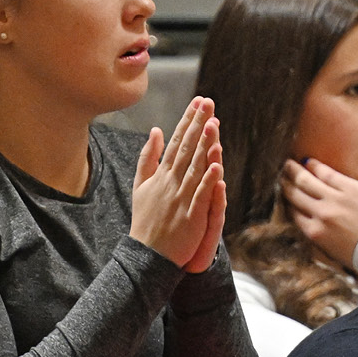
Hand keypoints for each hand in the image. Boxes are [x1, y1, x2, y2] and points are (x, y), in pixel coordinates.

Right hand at [131, 96, 226, 272]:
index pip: (177, 141)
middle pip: (187, 149)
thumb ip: (148, 157)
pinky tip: (216, 166)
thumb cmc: (146, 220)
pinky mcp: (191, 216)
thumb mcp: (140, 185)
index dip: (188, 121)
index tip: (198, 102)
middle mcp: (171, 182)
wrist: (147, 254)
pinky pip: (200, 196)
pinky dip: (208, 181)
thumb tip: (157, 130)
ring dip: (204, 145)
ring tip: (213, 123)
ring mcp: (181, 198)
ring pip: (195, 167)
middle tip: (208, 102)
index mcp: (162, 174)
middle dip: (197, 124)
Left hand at [281, 158, 357, 268]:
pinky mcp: (316, 233)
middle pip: (304, 179)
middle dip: (292, 170)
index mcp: (352, 188)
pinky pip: (296, 217)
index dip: (311, 164)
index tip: (306, 162)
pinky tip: (289, 205)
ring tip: (282, 182)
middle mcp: (334, 199)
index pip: (323, 171)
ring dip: (286, 187)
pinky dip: (291, 209)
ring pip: (295, 196)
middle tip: (286, 165)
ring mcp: (323, 215)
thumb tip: (353, 188)